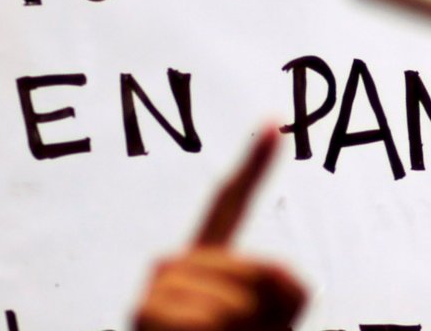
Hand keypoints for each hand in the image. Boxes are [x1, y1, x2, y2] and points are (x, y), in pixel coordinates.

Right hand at [134, 126, 305, 330]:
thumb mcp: (276, 317)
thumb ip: (286, 285)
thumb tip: (282, 269)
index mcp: (210, 257)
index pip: (233, 202)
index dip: (255, 163)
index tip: (273, 121)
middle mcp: (178, 262)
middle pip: (251, 267)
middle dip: (263, 308)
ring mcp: (158, 284)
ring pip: (233, 300)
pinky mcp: (144, 312)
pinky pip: (207, 322)